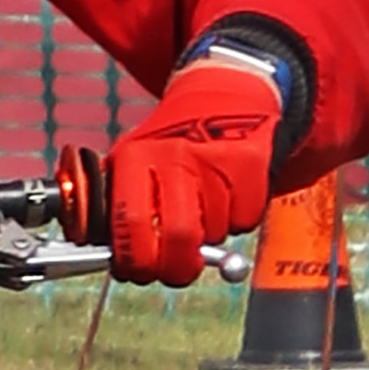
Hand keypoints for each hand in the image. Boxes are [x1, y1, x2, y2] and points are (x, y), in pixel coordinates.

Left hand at [63, 54, 284, 286]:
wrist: (224, 97)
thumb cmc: (170, 143)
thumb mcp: (130, 161)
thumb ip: (117, 210)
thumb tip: (116, 262)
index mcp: (134, 156)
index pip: (130, 225)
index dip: (135, 262)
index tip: (138, 272)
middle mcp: (174, 155)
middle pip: (179, 237)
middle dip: (177, 267)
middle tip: (177, 268)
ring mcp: (215, 158)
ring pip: (215, 232)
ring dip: (209, 237)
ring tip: (203, 209)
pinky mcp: (251, 162)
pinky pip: (245, 220)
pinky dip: (238, 221)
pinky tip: (229, 196)